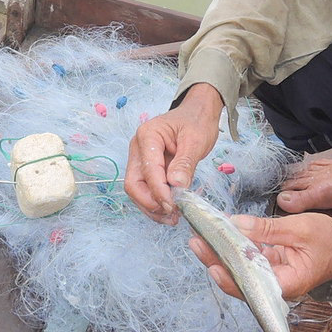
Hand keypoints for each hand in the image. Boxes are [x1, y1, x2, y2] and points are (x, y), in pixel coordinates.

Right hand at [123, 83, 223, 223]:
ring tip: (173, 218)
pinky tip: (170, 211)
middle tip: (172, 215)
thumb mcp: (195, 141)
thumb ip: (185, 163)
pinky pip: (146, 189)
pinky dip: (156, 202)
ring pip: (137, 190)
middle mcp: (138, 148)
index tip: (174, 206)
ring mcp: (140, 159)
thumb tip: (176, 186)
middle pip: (134, 183)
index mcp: (147, 136)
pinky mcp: (147, 168)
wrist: (197, 113)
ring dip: (152, 207)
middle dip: (150, 203)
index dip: (159, 191)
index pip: (148, 170)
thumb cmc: (196, 121)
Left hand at [188, 212, 331, 300]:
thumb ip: (267, 229)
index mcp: (287, 285)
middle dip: (216, 261)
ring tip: (200, 238)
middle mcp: (276, 287)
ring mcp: (272, 277)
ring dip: (222, 254)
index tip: (211, 263)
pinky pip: (249, 261)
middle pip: (240, 280)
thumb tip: (235, 224)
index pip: (251, 287)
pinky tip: (220, 235)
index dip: (228, 277)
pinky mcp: (271, 267)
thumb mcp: (300, 229)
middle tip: (196, 242)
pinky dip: (235, 248)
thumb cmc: (331, 240)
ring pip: (241, 270)